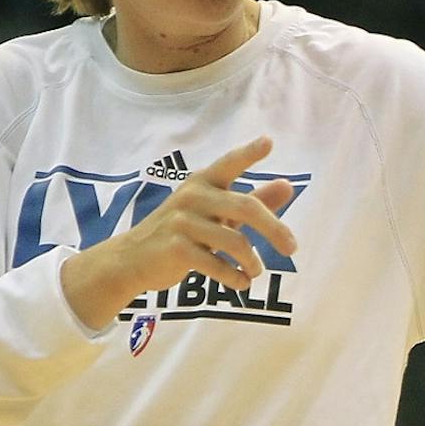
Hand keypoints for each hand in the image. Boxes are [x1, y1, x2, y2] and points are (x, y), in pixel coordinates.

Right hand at [62, 136, 296, 327]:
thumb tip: (288, 185)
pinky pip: (216, 264)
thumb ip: (252, 200)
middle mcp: (192, 196)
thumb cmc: (182, 232)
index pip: (229, 163)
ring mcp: (182, 222)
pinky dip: (234, 277)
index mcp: (203, 182)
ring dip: (252, 262)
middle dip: (274, 229)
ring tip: (255, 272)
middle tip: (292, 249)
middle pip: (246, 207)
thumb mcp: (216, 213)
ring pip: (235, 241)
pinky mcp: (176, 248)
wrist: (132, 258)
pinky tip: (241, 283)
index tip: (269, 142)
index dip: (248, 153)